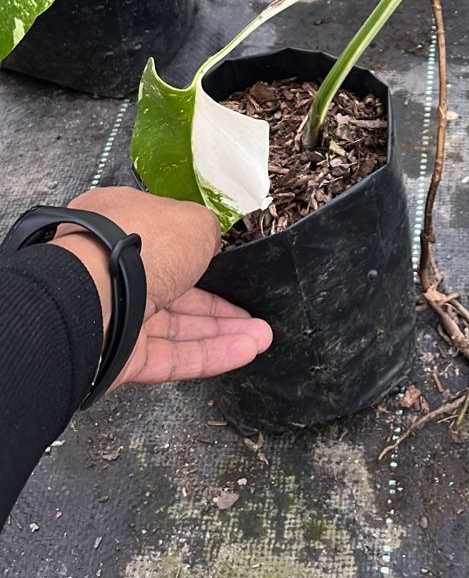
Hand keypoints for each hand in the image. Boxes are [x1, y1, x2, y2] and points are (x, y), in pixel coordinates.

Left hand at [52, 187, 271, 388]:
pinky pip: (171, 356)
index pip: (166, 242)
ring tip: (262, 336)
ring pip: (177, 327)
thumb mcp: (192, 221)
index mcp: (121, 225)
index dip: (201, 256)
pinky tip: (244, 350)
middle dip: (220, 304)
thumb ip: (206, 233)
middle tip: (253, 312)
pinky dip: (209, 355)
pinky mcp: (120, 357)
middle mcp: (114, 269)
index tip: (229, 268)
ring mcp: (116, 315)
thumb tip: (208, 245)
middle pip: (177, 290)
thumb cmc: (140, 242)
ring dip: (223, 331)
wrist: (97, 292)